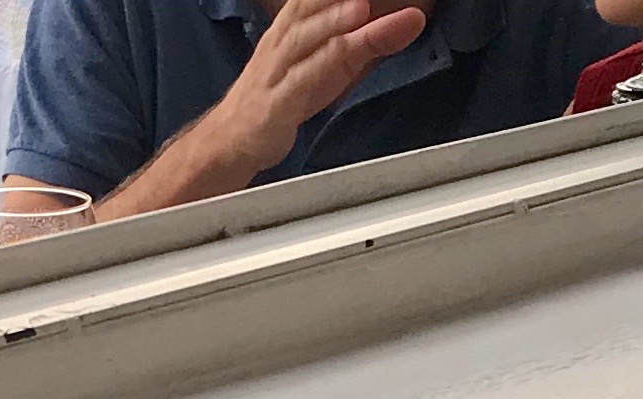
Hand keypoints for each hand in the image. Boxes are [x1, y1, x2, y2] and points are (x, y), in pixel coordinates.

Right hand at [203, 0, 428, 178]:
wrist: (229, 140)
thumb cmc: (282, 95)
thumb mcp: (329, 63)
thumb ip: (368, 41)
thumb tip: (413, 19)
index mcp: (293, 24)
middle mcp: (283, 40)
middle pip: (312, 6)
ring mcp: (277, 71)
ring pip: (306, 39)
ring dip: (333, 21)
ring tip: (362, 7)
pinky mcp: (276, 104)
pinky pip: (301, 81)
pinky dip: (322, 66)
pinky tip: (341, 56)